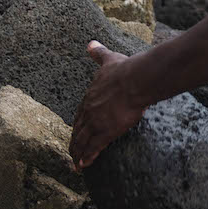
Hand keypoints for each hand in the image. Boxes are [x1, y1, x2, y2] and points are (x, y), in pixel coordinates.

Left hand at [69, 41, 146, 167]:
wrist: (135, 80)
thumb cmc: (124, 70)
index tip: (75, 132)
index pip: (80, 114)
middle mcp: (89, 111)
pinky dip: (87, 157)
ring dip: (78, 153)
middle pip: (78, 130)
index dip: (77, 125)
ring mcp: (96, 122)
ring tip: (76, 164)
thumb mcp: (108, 60)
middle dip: (74, 142)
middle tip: (72, 153)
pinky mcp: (106, 131)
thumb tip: (91, 43)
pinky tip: (84, 165)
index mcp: (90, 96)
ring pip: (83, 141)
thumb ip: (98, 54)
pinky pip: (94, 148)